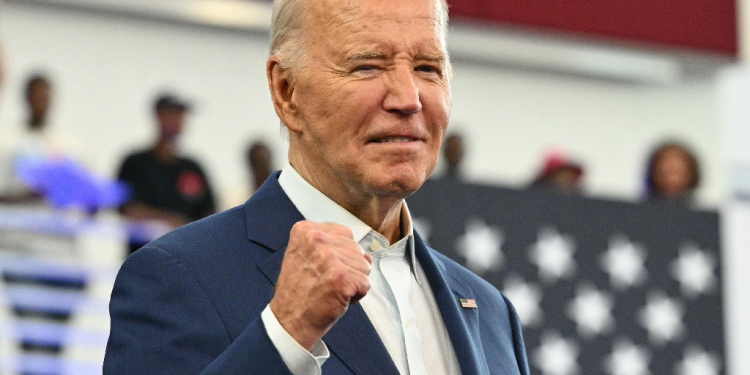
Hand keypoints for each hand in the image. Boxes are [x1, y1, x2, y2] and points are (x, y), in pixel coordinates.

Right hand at [270, 221, 371, 349]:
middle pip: (357, 248)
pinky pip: (366, 283)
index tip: (323, 268)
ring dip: (353, 281)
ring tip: (331, 289)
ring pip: (365, 265)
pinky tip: (337, 298)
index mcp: (305, 230)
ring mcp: (329, 257)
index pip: (345, 233)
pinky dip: (357, 295)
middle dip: (349, 268)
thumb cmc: (299, 292)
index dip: (341, 254)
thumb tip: (367, 255)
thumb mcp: (307, 256)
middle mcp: (316, 238)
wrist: (289, 321)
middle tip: (326, 281)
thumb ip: (333, 247)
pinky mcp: (341, 276)